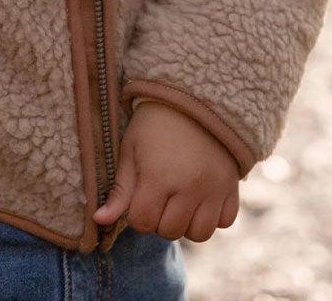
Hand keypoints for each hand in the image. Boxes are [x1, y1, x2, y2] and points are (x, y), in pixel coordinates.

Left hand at [92, 101, 239, 241]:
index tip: (141, 194)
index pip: (142, 223)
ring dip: (186, 223)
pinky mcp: (232, 186)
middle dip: (160, 218)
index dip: (137, 213)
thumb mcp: (131, 150)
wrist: (193, 98)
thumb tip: (99, 220)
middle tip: (160, 194)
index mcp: (159, 177)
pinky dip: (213, 216)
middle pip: (170, 231)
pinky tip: (202, 197)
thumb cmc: (154, 124)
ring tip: (180, 200)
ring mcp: (214, 188)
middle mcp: (189, 187)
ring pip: (199, 234)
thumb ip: (119, 190)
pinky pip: (225, 221)